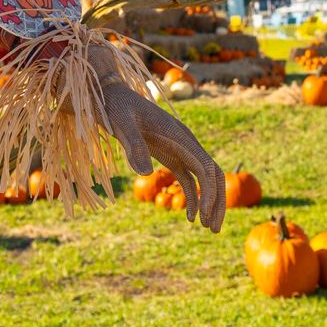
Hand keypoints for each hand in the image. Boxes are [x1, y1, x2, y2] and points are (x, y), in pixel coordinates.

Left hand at [96, 72, 224, 232]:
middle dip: (217, 201)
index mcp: (179, 135)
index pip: (205, 166)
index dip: (210, 191)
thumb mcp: (121, 124)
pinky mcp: (170, 155)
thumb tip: (145, 174)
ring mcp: (180, 149)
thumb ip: (133, 146)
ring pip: (205, 178)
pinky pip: (189, 179)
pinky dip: (193, 198)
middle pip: (213, 174)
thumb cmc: (116, 107)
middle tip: (213, 230)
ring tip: (208, 228)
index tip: (204, 215)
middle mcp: (185, 142)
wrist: (110, 97)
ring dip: (210, 203)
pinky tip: (189, 218)